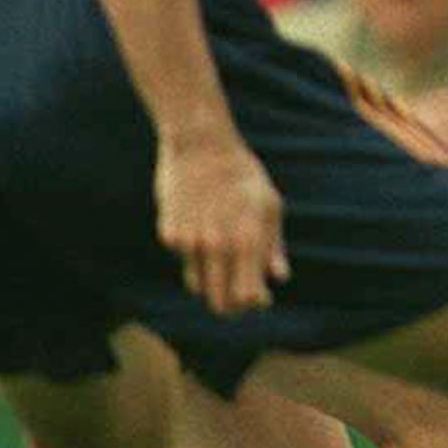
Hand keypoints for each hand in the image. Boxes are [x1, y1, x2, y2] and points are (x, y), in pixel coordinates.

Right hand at [156, 127, 288, 314]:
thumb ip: (273, 246)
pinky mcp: (168, 234)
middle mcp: (217, 247)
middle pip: (218, 302)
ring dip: (211, 281)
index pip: (247, 297)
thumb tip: (278, 278)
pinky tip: (200, 226)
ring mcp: (189, 242)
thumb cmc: (242, 174)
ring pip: (198, 285)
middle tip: (237, 293)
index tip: (259, 296)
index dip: (253, 303)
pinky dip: (193, 253)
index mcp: (247, 241)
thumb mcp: (269, 205)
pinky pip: (183, 258)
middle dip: (231, 304)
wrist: (201, 143)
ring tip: (221, 258)